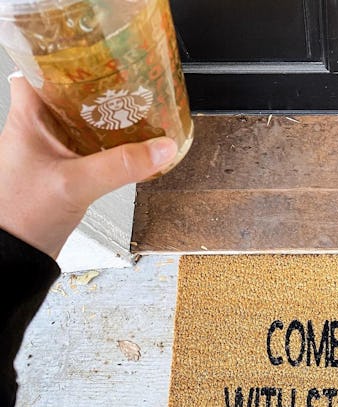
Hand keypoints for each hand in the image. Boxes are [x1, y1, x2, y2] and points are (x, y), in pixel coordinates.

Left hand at [0, 74, 176, 258]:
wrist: (14, 256)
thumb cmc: (20, 216)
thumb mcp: (75, 184)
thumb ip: (121, 166)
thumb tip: (161, 149)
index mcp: (27, 118)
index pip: (42, 70)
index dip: (68, 60)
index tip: (98, 58)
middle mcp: (36, 129)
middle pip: (69, 94)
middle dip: (100, 89)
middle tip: (128, 84)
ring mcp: (50, 150)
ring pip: (81, 121)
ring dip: (107, 118)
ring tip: (136, 112)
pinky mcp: (62, 170)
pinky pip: (89, 147)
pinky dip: (110, 145)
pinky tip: (129, 148)